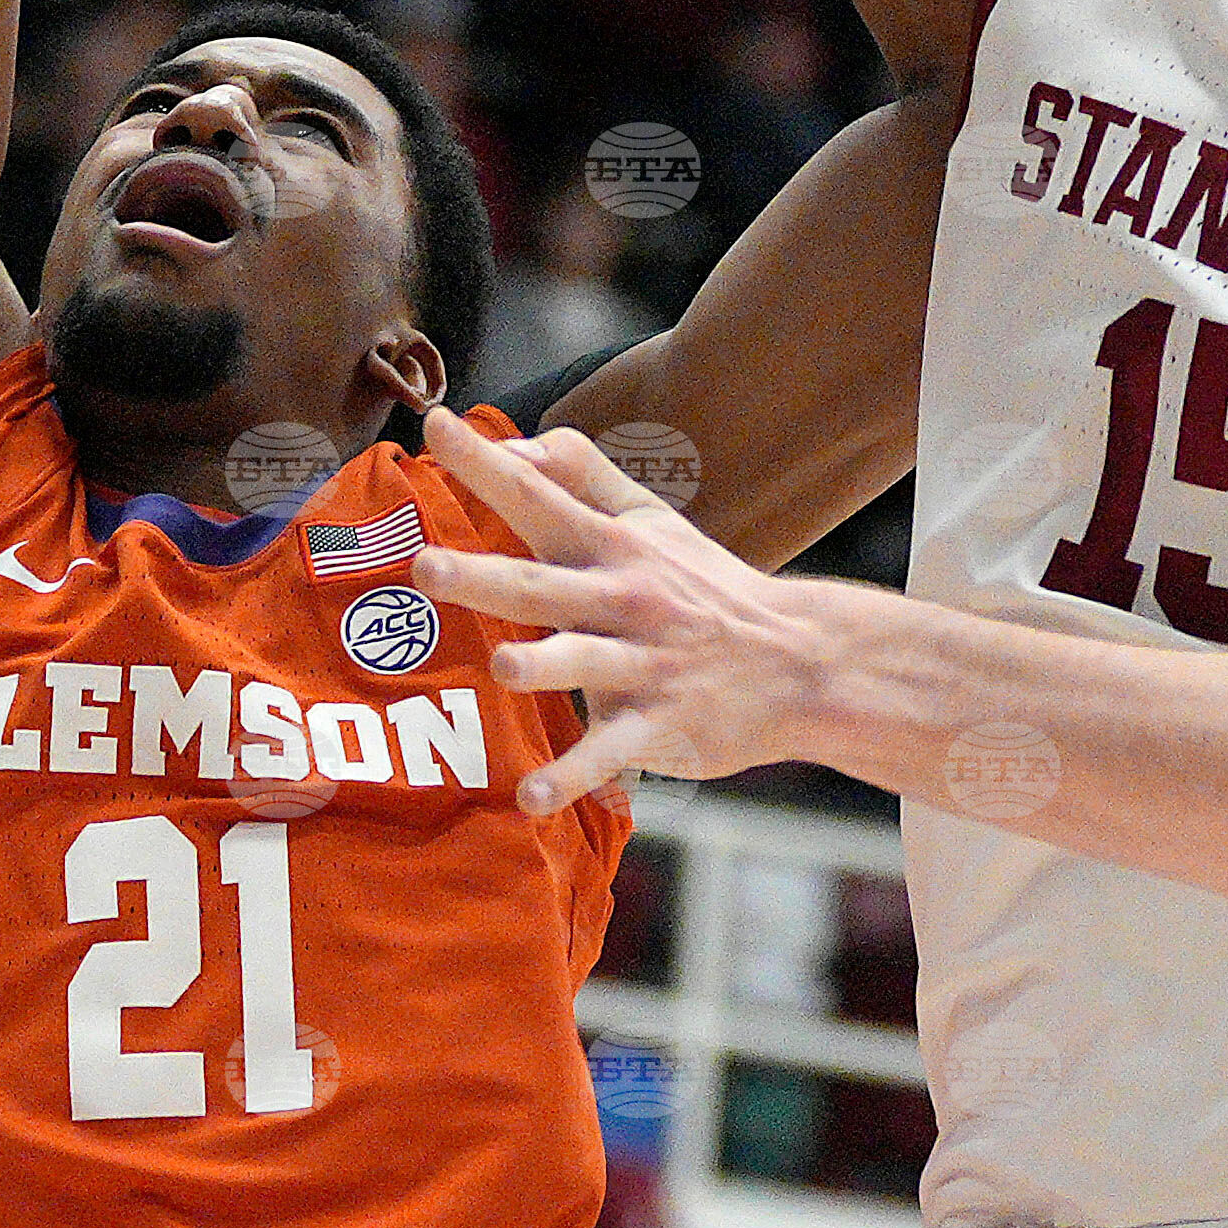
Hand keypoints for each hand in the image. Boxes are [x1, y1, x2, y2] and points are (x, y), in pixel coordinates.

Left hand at [418, 429, 842, 809]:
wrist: (801, 660)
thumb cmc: (705, 586)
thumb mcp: (651, 517)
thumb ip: (580, 473)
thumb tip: (514, 444)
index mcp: (612, 547)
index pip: (539, 495)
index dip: (485, 463)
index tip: (433, 427)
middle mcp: (623, 600)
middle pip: (543, 586)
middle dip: (485, 578)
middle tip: (426, 568)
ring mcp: (642, 665)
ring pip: (585, 663)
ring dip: (545, 666)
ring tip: (504, 668)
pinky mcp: (659, 726)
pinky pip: (610, 753)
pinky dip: (573, 778)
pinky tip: (532, 800)